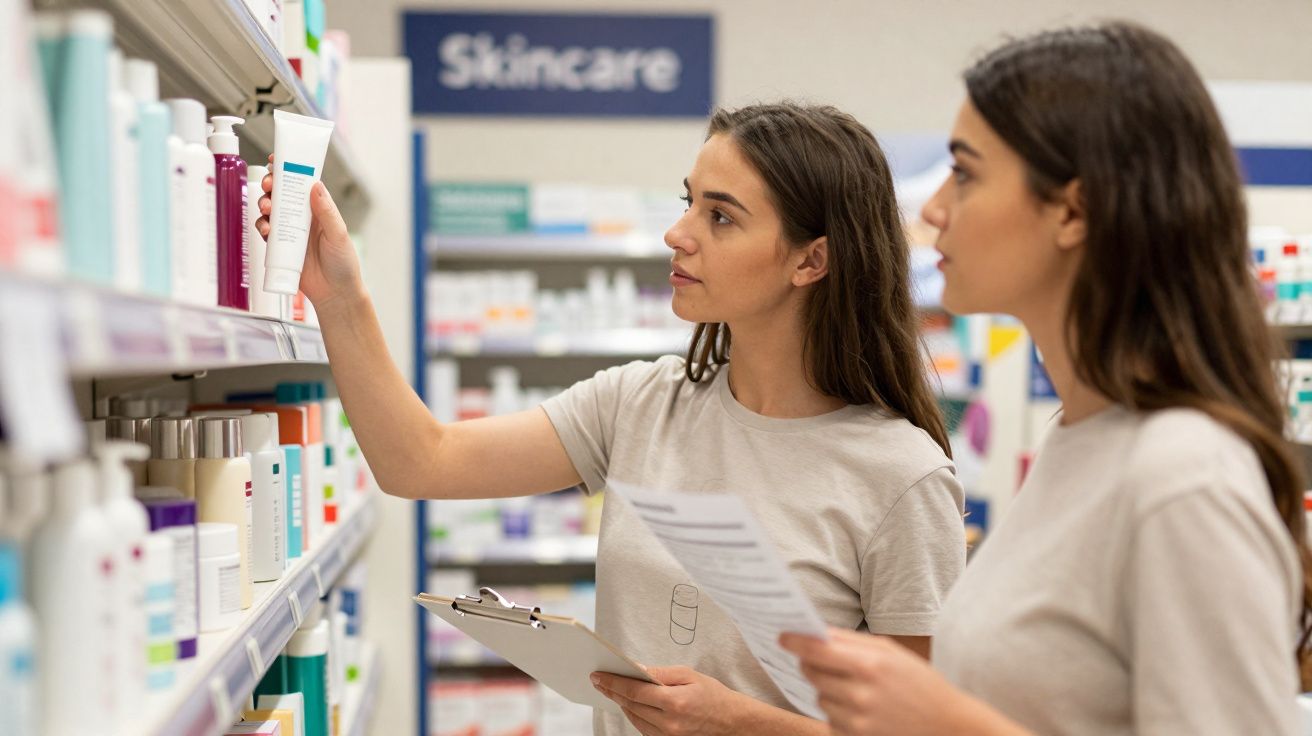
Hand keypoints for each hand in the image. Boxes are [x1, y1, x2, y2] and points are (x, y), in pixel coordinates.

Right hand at [256, 154, 365, 309]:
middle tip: (269, 187)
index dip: (288, 170)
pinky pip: (266, 232)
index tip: (276, 160)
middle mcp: (303, 217)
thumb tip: (316, 185)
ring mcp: (290, 231)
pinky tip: (266, 230)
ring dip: (264, 205)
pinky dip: (262, 227)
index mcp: (319, 208)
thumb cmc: (343, 264)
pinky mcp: (280, 247)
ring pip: (271, 211)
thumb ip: (327, 211)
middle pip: (282, 193)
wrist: (335, 294)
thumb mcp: (338, 234)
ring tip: (267, 208)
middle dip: (271, 186)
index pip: (302, 183)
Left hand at [592, 666, 741, 735]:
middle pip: (630, 706)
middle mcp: (669, 723)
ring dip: (621, 704)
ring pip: (634, 719)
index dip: (613, 683)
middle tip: (599, 681)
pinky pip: (644, 728)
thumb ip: (661, 673)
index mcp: (675, 702)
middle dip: (613, 691)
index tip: (599, 676)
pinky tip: (629, 704)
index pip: (634, 691)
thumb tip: (637, 669)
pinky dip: (634, 715)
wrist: (732, 721)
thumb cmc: (713, 694)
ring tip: (612, 690)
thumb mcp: (689, 674)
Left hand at [782, 628, 1017, 735]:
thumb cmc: (918, 681)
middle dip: (812, 663)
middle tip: (825, 660)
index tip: (782, 636)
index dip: (795, 642)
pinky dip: (838, 710)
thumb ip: (851, 641)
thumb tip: (815, 631)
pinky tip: (862, 707)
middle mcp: (860, 694)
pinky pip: (830, 718)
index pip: (817, 651)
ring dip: (828, 688)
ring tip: (856, 687)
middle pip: (812, 673)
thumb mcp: (890, 652)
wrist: (946, 724)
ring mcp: (857, 721)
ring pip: (819, 696)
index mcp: (869, 666)